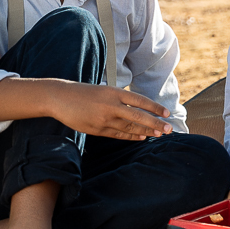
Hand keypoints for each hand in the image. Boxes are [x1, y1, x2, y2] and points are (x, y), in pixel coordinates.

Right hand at [51, 83, 172, 139]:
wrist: (60, 98)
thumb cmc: (84, 93)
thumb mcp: (104, 90)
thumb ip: (119, 100)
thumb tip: (139, 110)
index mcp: (113, 92)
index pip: (139, 100)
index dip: (154, 107)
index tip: (166, 113)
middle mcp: (110, 106)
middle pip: (138, 117)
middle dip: (155, 123)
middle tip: (169, 129)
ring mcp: (104, 119)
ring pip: (129, 128)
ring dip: (145, 131)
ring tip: (158, 134)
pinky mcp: (97, 130)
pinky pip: (118, 135)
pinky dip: (131, 137)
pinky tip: (142, 137)